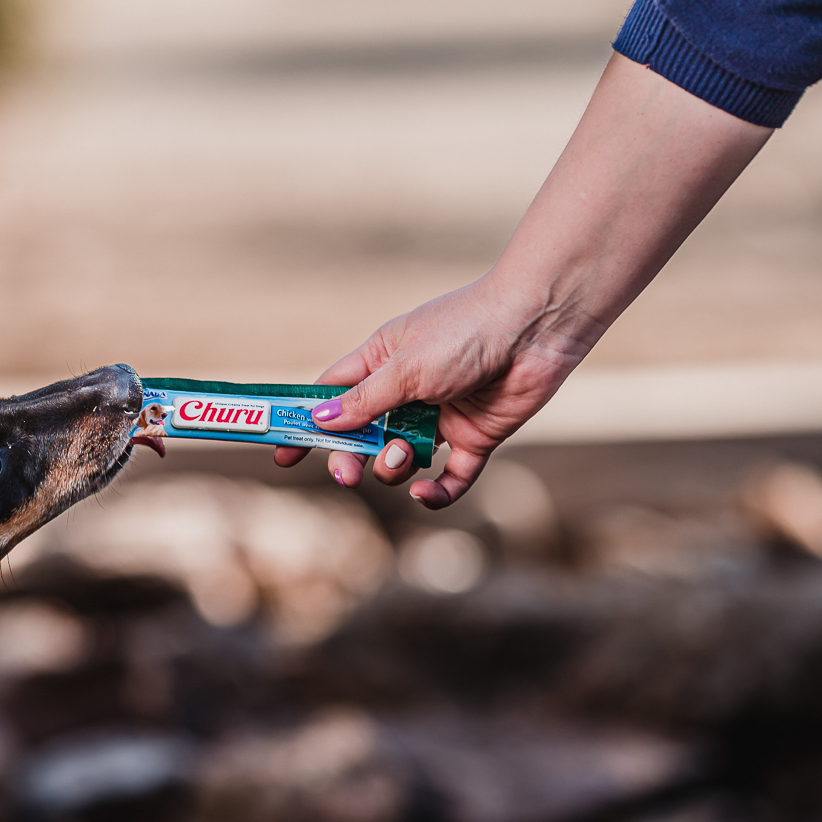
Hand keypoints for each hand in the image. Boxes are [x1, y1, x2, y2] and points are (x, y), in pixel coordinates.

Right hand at [279, 54, 772, 506]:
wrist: (537, 327)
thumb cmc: (467, 331)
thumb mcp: (404, 367)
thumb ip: (362, 401)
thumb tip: (318, 422)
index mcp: (381, 363)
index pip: (331, 398)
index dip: (307, 426)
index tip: (284, 456)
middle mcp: (407, 392)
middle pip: (362, 438)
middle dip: (349, 458)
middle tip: (347, 473)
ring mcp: (441, 417)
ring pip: (401, 461)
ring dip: (393, 468)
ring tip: (404, 456)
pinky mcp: (475, 439)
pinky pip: (450, 479)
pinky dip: (436, 494)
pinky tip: (426, 494)